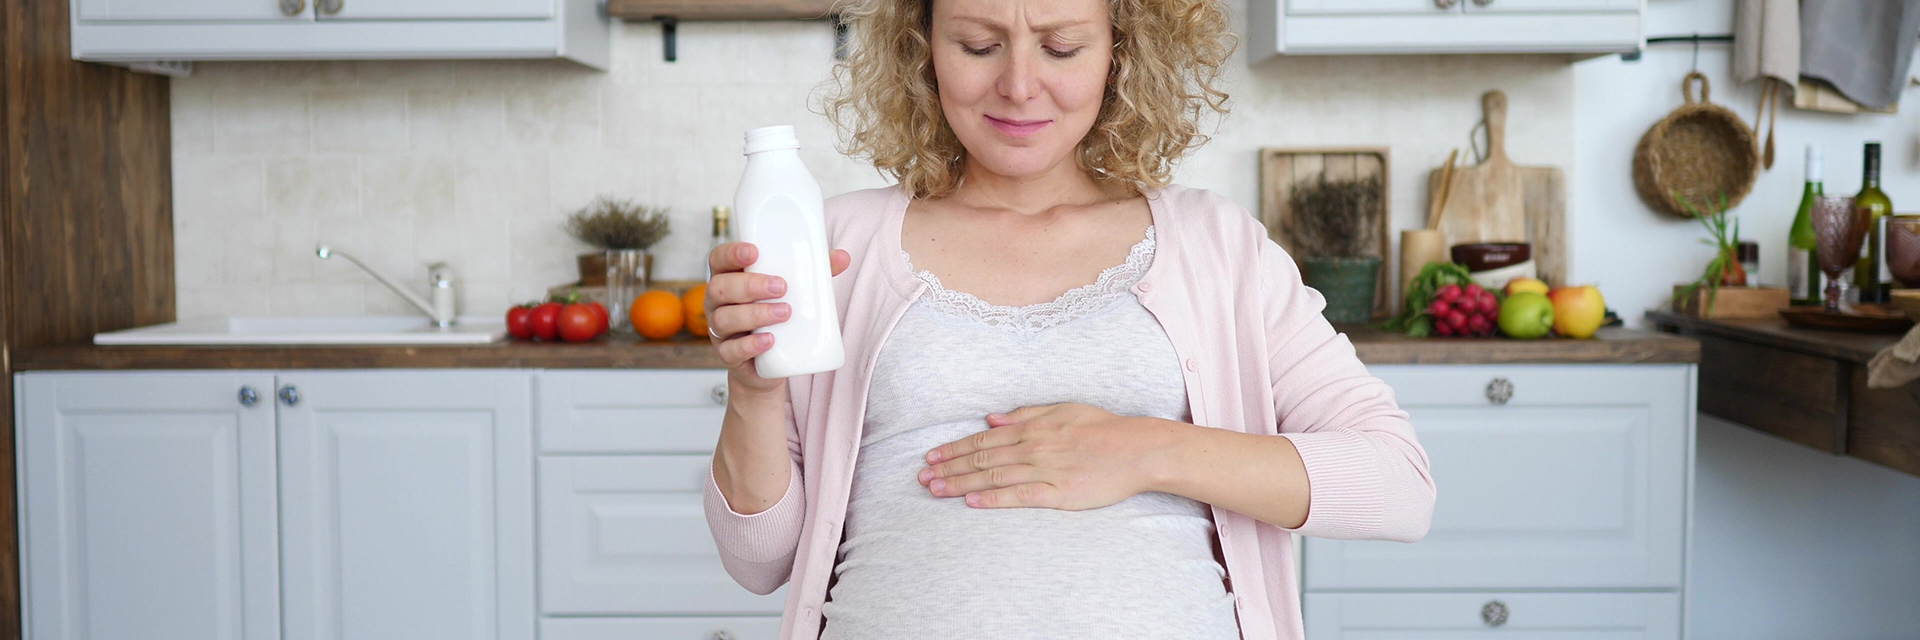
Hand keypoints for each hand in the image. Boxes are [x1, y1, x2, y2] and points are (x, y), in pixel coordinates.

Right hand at [706, 242, 851, 394]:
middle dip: (750, 285)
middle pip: (720, 288)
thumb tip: (843, 257)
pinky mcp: (729, 355)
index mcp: (730, 279)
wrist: (772, 363)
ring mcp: (720, 331)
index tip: (754, 252)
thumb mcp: (794, 292)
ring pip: (724, 319)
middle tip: (782, 287)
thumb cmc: (778, 316)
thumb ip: (814, 273)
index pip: (718, 259)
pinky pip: (730, 351)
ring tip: (784, 313)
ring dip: (755, 314)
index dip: (731, 253)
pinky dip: (750, 345)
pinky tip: (769, 341)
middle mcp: (718, 303)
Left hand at [917, 403, 1173, 509]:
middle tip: (922, 477)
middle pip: (982, 458)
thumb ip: (1025, 414)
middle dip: (949, 467)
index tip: (931, 456)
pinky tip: (971, 502)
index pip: (984, 439)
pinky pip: (1020, 496)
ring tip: (936, 490)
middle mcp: (1033, 447)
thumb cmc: (1103, 429)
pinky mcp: (1059, 493)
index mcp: (1033, 427)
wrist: (1137, 449)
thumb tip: (991, 419)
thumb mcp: (1062, 410)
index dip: (954, 448)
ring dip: (962, 483)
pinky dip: (993, 498)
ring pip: (994, 476)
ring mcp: (1045, 470)